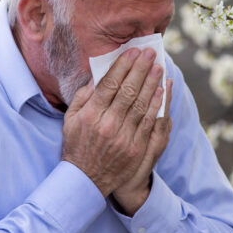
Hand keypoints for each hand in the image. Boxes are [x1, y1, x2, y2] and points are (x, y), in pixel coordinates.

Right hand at [61, 47, 164, 197]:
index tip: (133, 51)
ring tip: (159, 67)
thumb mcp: (71, 120)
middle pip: (128, 91)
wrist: (85, 181)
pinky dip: (156, 104)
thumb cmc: (77, 145)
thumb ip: (83, 96)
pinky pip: (149, 122)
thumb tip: (99, 75)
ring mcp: (123, 137)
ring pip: (141, 104)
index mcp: (91, 115)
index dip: (123, 66)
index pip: (110, 84)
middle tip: (150, 53)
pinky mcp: (135, 148)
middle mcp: (107, 124)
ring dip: (152, 83)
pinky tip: (162, 91)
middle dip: (141, 69)